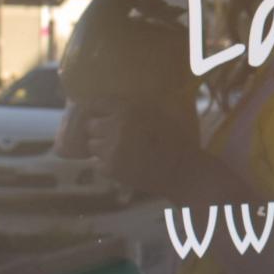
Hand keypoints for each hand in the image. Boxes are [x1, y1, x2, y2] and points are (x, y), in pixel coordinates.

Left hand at [58, 94, 202, 196]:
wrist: (182, 169)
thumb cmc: (173, 139)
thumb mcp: (155, 113)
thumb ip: (130, 109)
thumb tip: (107, 108)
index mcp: (127, 109)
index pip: (95, 105)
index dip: (96, 112)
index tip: (100, 118)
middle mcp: (116, 126)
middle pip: (91, 126)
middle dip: (100, 132)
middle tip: (116, 138)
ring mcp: (111, 148)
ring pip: (92, 146)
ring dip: (103, 150)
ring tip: (123, 153)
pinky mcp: (111, 168)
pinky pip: (98, 165)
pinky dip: (108, 167)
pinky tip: (126, 165)